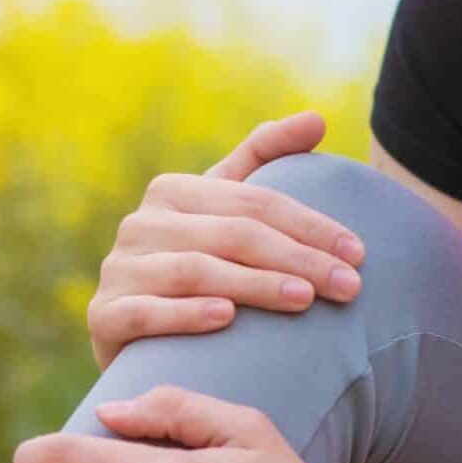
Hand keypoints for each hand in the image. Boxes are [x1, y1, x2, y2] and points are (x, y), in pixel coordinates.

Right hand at [86, 113, 366, 369]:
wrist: (135, 343)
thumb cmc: (195, 273)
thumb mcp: (224, 213)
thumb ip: (264, 160)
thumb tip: (317, 119)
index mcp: (172, 191)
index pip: (254, 201)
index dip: (310, 225)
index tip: (358, 254)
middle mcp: (140, 224)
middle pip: (232, 234)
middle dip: (297, 258)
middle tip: (347, 287)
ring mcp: (118, 269)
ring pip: (196, 271)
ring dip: (255, 285)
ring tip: (304, 301)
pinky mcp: (103, 316)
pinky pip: (147, 312)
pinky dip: (187, 314)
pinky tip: (227, 318)